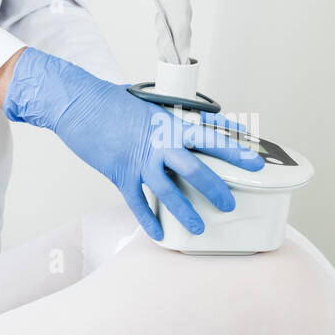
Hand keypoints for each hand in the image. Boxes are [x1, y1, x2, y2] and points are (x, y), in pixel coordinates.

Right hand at [2, 47, 264, 239]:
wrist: (79, 105)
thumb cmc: (113, 102)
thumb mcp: (151, 103)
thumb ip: (176, 117)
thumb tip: (199, 125)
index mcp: (171, 122)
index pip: (211, 136)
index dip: (235, 149)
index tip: (255, 160)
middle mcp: (159, 143)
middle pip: (196, 169)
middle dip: (217, 188)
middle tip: (231, 203)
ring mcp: (139, 160)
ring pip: (169, 191)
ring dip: (186, 211)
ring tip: (199, 227)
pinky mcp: (120, 173)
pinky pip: (137, 201)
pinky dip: (147, 219)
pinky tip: (158, 233)